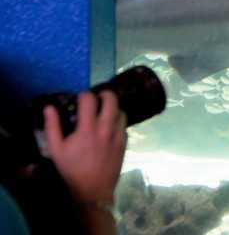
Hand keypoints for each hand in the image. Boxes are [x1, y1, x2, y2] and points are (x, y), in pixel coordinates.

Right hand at [43, 90, 126, 205]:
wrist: (93, 189)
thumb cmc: (72, 169)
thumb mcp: (56, 149)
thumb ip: (52, 127)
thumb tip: (49, 108)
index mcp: (88, 128)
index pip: (90, 100)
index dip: (84, 95)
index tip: (80, 97)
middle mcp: (106, 128)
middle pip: (112, 99)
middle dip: (104, 94)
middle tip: (97, 97)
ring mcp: (118, 134)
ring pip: (121, 111)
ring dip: (113, 108)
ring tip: (104, 111)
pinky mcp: (125, 142)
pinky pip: (124, 125)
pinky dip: (118, 121)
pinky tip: (110, 126)